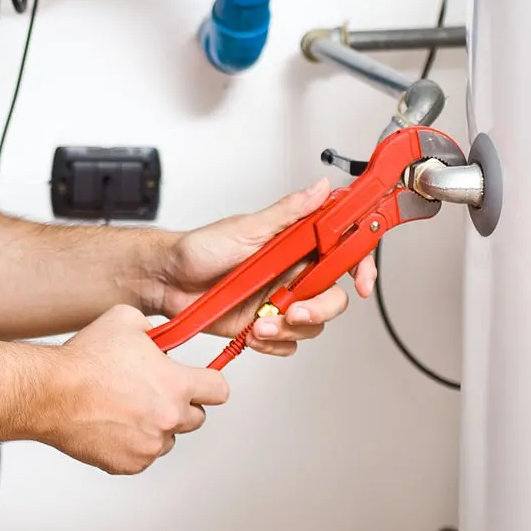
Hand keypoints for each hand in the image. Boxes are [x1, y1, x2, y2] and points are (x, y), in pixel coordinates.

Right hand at [49, 304, 229, 473]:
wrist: (51, 393)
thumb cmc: (85, 360)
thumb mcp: (127, 320)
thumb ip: (155, 329)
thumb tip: (161, 337)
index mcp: (176, 384)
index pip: (219, 391)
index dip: (210, 382)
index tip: (201, 381)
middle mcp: (168, 419)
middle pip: (196, 418)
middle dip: (180, 404)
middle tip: (154, 391)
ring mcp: (149, 446)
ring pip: (168, 438)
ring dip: (156, 425)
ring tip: (127, 407)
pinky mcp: (128, 464)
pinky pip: (143, 456)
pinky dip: (133, 443)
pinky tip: (113, 423)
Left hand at [157, 178, 376, 356]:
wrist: (167, 281)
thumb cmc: (200, 248)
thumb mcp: (247, 227)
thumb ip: (289, 212)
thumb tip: (321, 187)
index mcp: (295, 244)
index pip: (342, 252)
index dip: (360, 265)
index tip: (362, 281)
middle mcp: (292, 273)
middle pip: (333, 296)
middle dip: (319, 309)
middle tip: (294, 311)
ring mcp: (279, 300)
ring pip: (312, 323)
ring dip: (289, 329)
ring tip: (260, 323)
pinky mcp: (264, 325)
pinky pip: (287, 343)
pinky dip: (273, 343)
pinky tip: (253, 333)